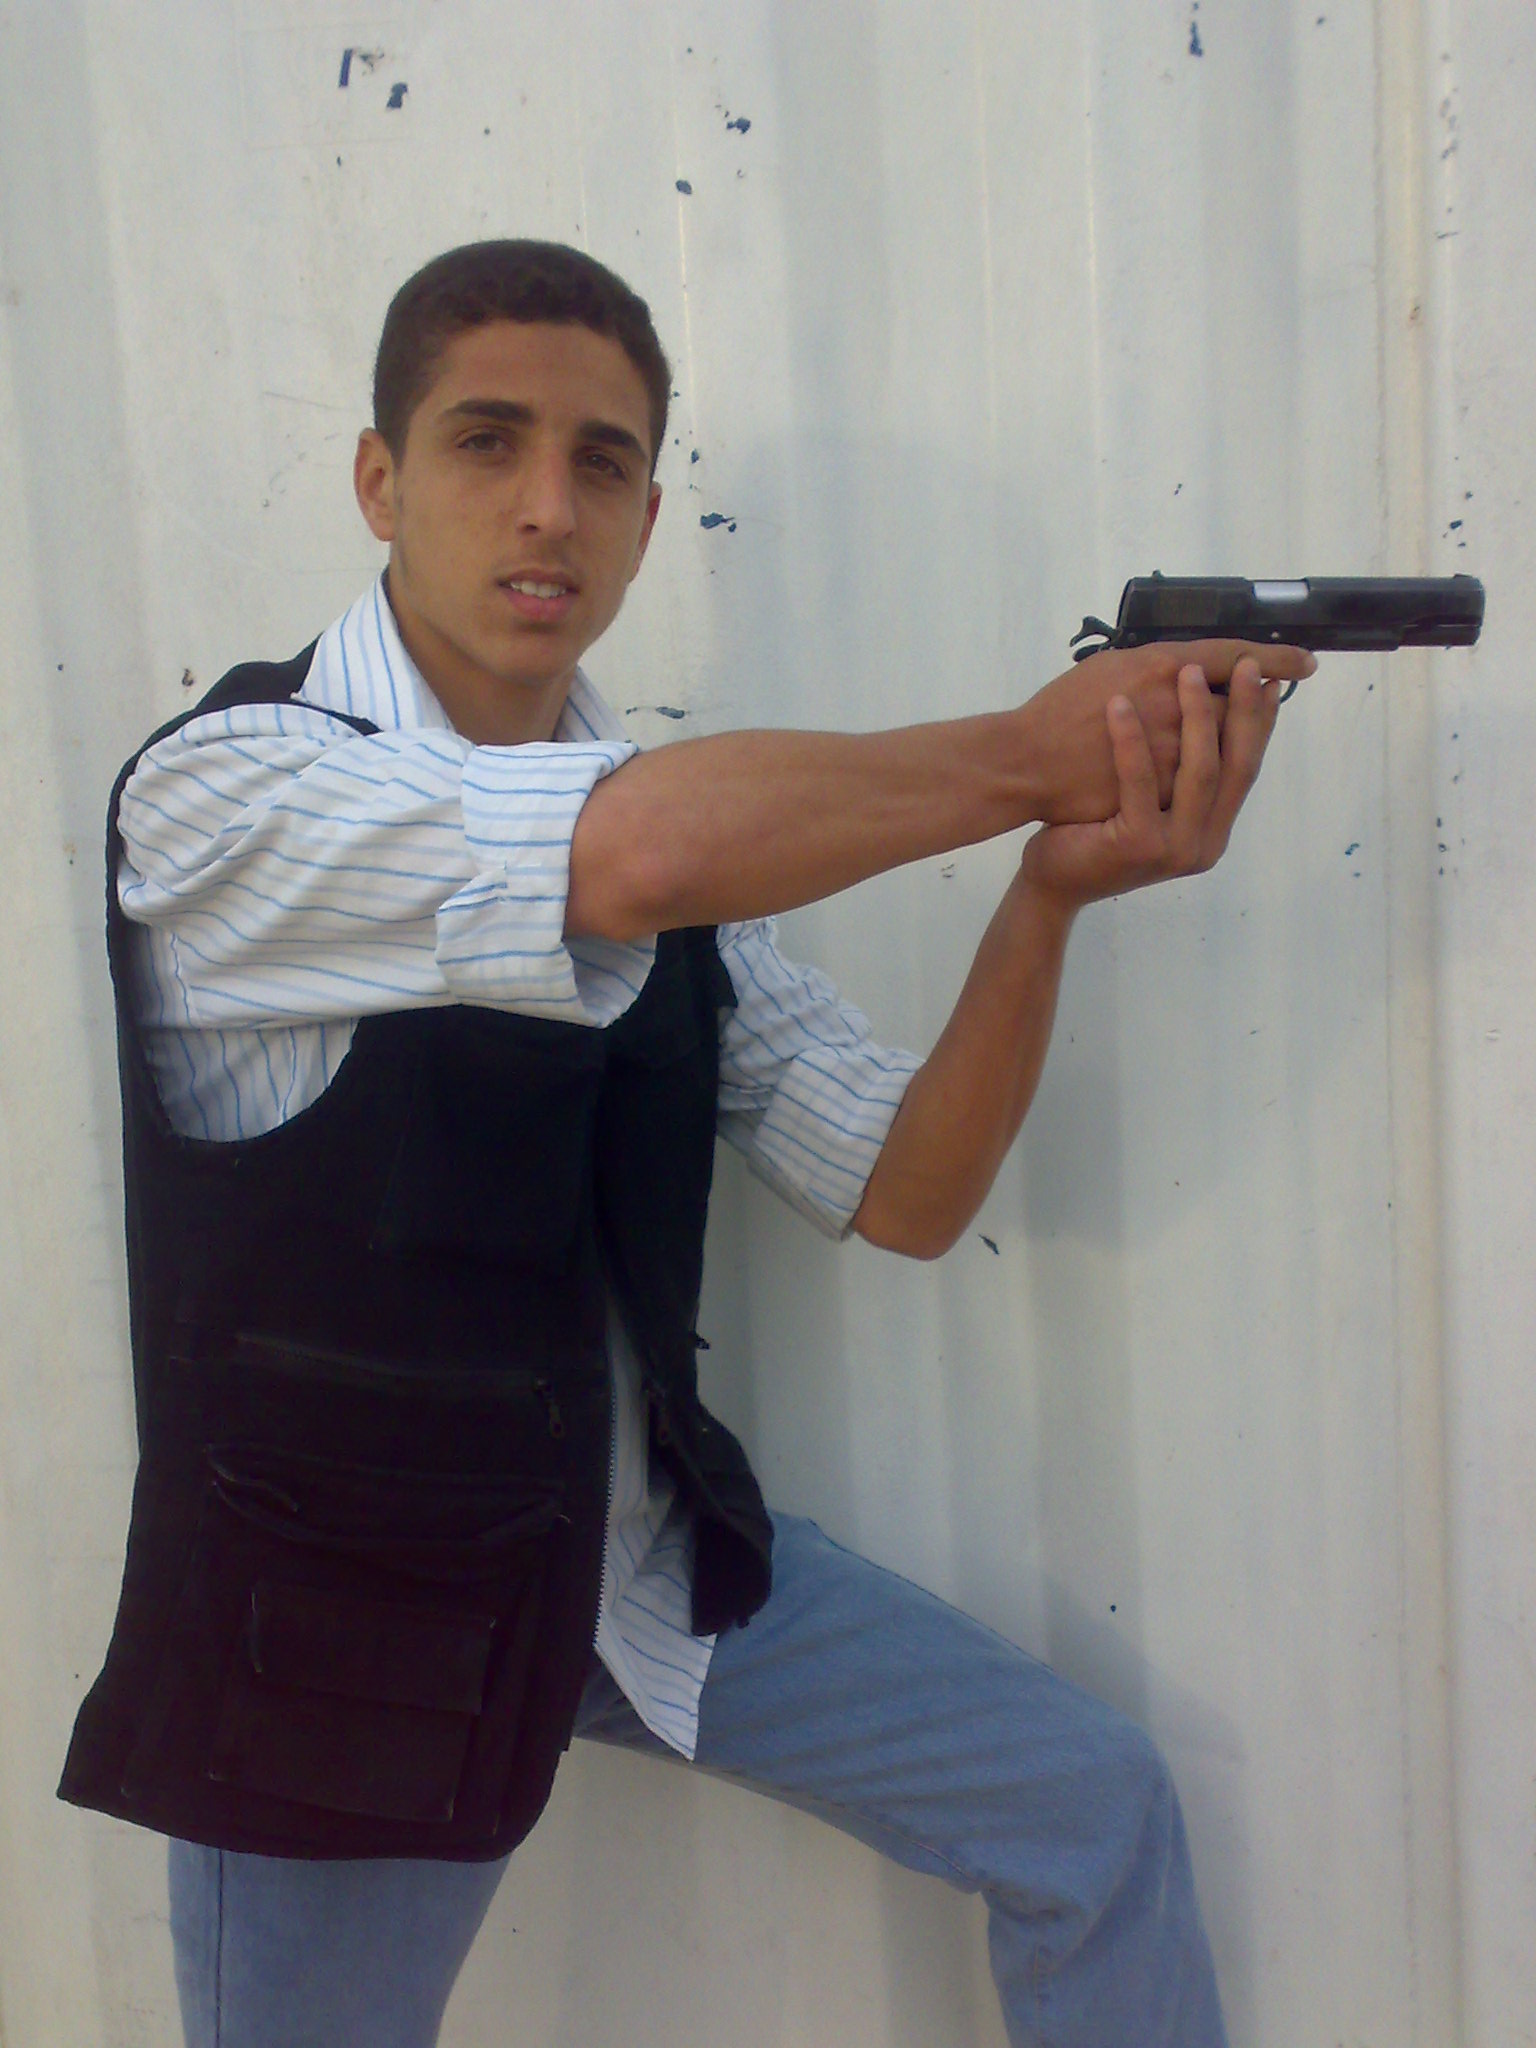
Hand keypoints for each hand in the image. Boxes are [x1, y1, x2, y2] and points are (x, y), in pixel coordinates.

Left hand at [1017, 655, 1281, 908]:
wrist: (1054, 880)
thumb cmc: (1098, 830)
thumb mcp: (1151, 800)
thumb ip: (1181, 771)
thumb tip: (1207, 703)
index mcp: (1212, 830)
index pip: (1246, 768)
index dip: (1261, 723)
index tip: (1271, 677)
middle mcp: (1203, 843)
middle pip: (1235, 768)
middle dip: (1244, 710)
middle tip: (1246, 664)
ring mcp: (1174, 848)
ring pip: (1199, 773)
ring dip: (1196, 715)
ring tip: (1186, 670)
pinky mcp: (1139, 844)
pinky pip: (1140, 782)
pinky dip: (1131, 739)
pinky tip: (1120, 704)